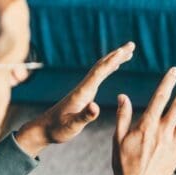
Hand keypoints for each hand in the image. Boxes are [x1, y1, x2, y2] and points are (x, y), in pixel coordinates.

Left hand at [15, 41, 135, 156]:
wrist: (44, 129)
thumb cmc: (57, 129)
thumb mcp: (72, 126)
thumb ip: (84, 116)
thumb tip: (96, 107)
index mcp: (82, 92)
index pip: (99, 72)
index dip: (112, 61)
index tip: (124, 51)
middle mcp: (84, 87)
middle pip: (102, 66)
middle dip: (117, 55)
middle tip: (131, 45)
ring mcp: (84, 89)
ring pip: (101, 69)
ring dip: (115, 59)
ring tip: (128, 52)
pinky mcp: (84, 93)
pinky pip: (99, 76)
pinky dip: (109, 68)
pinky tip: (116, 66)